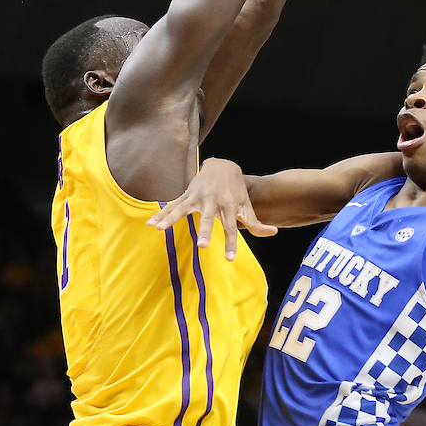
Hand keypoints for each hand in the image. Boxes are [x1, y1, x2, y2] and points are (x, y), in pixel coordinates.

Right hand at [147, 159, 276, 259]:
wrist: (223, 166)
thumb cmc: (236, 191)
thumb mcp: (246, 206)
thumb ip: (256, 223)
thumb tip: (273, 232)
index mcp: (229, 206)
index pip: (231, 228)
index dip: (231, 243)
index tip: (230, 259)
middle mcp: (213, 201)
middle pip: (208, 219)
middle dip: (206, 232)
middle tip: (202, 246)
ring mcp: (197, 197)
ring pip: (183, 209)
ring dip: (171, 219)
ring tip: (159, 229)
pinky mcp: (187, 194)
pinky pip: (173, 206)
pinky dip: (162, 215)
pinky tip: (151, 224)